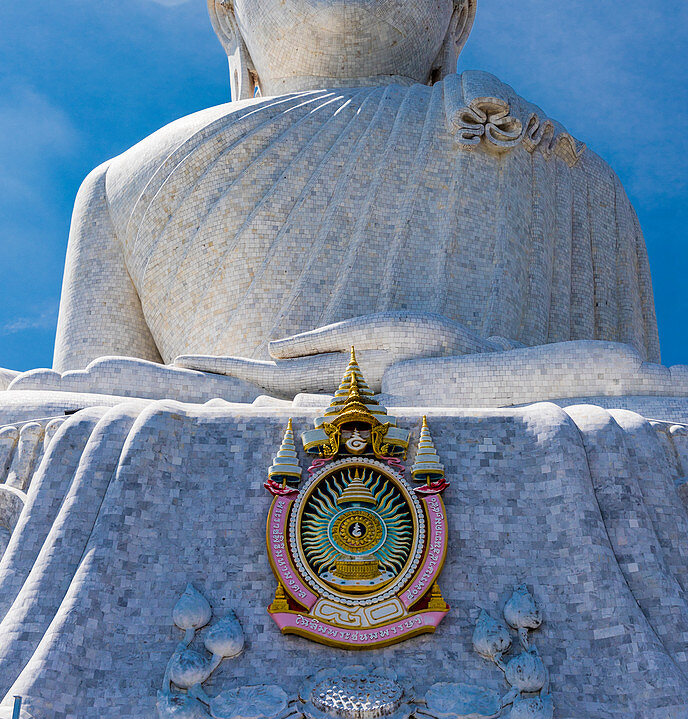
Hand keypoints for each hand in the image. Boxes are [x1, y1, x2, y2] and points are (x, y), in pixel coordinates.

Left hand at [175, 312, 514, 395]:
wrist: (479, 371)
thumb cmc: (437, 343)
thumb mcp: (385, 328)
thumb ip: (328, 340)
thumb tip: (272, 348)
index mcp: (333, 374)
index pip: (264, 375)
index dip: (224, 370)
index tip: (183, 365)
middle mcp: (332, 387)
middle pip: (263, 384)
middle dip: (221, 377)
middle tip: (177, 368)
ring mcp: (344, 391)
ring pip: (282, 388)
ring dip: (243, 383)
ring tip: (204, 374)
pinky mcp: (357, 386)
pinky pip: (308, 386)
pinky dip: (275, 385)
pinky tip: (259, 382)